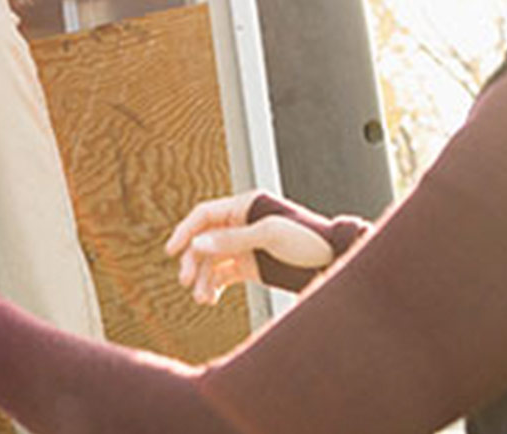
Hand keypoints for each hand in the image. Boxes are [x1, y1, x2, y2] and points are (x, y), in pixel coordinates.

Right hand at [164, 190, 333, 305]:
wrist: (335, 261)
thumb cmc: (308, 241)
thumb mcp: (270, 236)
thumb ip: (232, 241)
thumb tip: (196, 245)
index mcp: (244, 207)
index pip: (205, 215)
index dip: (186, 231)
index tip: (172, 251)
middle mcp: (240, 224)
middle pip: (204, 240)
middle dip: (193, 261)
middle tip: (187, 281)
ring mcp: (244, 246)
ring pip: (211, 260)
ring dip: (202, 278)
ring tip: (202, 298)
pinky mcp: (249, 266)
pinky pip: (222, 274)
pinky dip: (213, 285)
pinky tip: (209, 298)